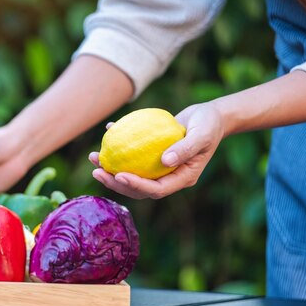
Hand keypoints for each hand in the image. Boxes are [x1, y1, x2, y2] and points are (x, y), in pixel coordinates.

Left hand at [89, 103, 225, 198]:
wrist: (211, 116)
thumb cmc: (210, 124)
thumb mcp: (202, 134)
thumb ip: (185, 148)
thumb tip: (164, 161)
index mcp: (182, 178)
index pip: (156, 189)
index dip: (136, 186)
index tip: (118, 175)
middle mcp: (168, 176)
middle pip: (138, 187)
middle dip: (115, 182)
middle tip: (96, 170)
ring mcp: (159, 167)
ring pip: (132, 172)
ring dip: (111, 167)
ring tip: (93, 157)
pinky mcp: (152, 155)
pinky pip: (133, 155)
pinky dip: (119, 145)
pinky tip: (107, 131)